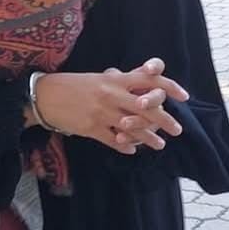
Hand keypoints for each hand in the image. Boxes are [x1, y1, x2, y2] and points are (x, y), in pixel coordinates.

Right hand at [31, 60, 188, 154]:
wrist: (44, 96)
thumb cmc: (72, 85)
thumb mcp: (98, 78)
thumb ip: (120, 81)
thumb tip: (142, 82)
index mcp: (114, 79)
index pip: (149, 79)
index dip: (169, 86)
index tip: (184, 96)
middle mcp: (111, 95)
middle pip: (146, 107)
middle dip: (165, 120)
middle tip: (177, 130)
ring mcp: (101, 113)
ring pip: (132, 127)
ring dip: (148, 138)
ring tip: (159, 145)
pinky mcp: (90, 128)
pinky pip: (112, 140)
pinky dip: (124, 146)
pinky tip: (131, 150)